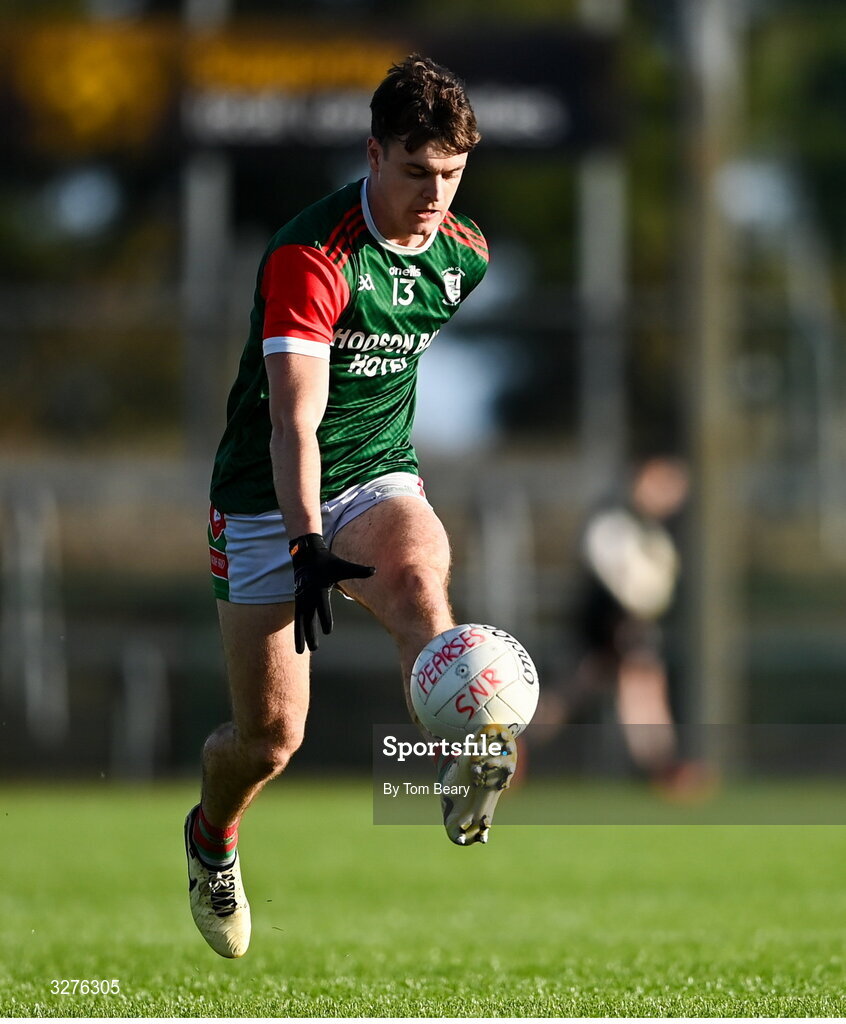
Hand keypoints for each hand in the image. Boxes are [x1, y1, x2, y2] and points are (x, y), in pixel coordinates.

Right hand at [289, 534, 374, 652]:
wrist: (306, 555)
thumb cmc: (328, 562)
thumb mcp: (342, 565)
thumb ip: (358, 570)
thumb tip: (375, 570)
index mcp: (319, 588)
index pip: (323, 606)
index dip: (325, 618)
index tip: (328, 631)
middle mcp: (308, 595)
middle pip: (309, 617)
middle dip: (311, 632)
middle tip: (315, 647)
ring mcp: (301, 599)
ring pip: (301, 620)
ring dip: (301, 636)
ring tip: (300, 652)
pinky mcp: (298, 601)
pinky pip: (297, 618)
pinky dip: (297, 631)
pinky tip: (299, 644)